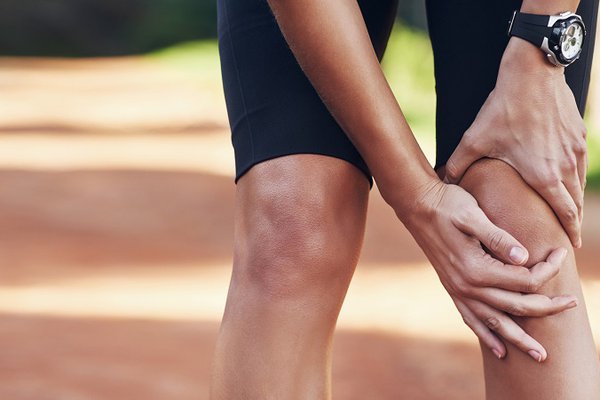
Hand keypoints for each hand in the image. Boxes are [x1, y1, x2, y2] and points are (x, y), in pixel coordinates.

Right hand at [402, 179, 576, 360]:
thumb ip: (498, 237)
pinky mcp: (452, 289)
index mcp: (476, 268)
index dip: (548, 270)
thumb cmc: (448, 205)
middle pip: (516, 306)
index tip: (561, 254)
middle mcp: (467, 286)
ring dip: (519, 340)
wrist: (416, 206)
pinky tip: (499, 350)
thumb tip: (524, 258)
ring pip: (495, 323)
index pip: (524, 279)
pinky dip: (487, 336)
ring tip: (540, 355)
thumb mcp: (473, 214)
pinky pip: (472, 320)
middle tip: (572, 304)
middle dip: (547, 307)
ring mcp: (458, 290)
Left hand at [444, 38, 586, 247]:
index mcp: (543, 174)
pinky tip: (566, 176)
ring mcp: (575, 149)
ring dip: (575, 198)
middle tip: (568, 236)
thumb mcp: (474, 140)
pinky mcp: (579, 134)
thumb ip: (457, 164)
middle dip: (572, 221)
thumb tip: (441, 180)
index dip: (568, 231)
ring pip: (579, 182)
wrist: (532, 74)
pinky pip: (580, 161)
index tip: (570, 246)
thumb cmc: (503, 110)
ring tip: (568, 210)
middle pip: (575, 201)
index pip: (563, 212)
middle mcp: (564, 165)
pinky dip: (575, 175)